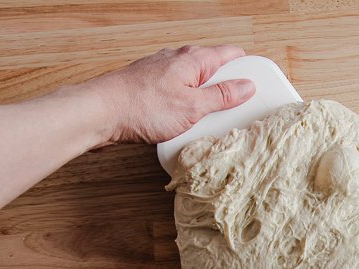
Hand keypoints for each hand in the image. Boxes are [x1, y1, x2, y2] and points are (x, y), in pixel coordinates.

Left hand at [88, 45, 255, 143]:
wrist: (100, 113)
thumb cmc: (142, 107)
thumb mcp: (192, 107)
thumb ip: (222, 96)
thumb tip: (246, 87)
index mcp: (194, 59)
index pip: (231, 54)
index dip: (248, 69)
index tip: (257, 85)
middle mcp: (178, 60)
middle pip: (214, 70)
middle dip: (226, 88)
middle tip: (233, 110)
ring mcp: (162, 72)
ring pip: (195, 83)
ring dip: (204, 100)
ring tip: (206, 121)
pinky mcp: (150, 87)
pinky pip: (178, 94)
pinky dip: (186, 106)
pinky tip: (182, 123)